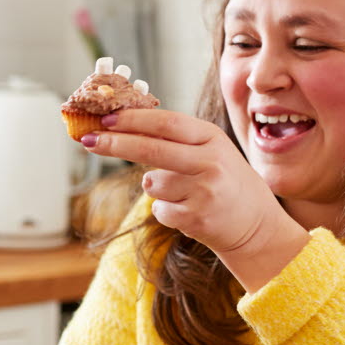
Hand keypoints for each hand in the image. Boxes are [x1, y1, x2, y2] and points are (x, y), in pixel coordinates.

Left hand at [81, 110, 307, 290]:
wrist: (256, 226)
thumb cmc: (226, 182)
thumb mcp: (211, 150)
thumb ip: (177, 138)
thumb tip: (123, 124)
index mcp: (212, 137)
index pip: (166, 122)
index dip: (133, 119)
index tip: (106, 118)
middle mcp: (210, 161)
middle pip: (151, 148)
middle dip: (114, 143)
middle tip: (88, 139)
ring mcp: (204, 191)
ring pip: (152, 182)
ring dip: (155, 186)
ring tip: (184, 192)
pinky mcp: (196, 218)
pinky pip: (159, 209)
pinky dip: (166, 210)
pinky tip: (189, 210)